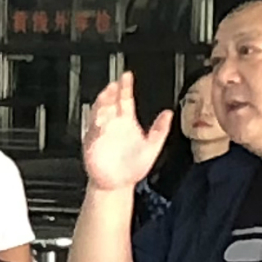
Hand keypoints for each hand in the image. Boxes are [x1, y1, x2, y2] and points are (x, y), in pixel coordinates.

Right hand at [80, 73, 172, 195]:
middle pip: (110, 102)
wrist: (118, 185)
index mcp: (126, 121)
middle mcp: (112, 124)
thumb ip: (160, 130)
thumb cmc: (133, 167)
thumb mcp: (153, 147)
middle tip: (115, 83)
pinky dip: (95, 125)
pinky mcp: (92, 144)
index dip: (125, 87)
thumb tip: (169, 113)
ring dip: (101, 104)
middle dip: (111, 92)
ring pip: (98, 113)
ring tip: (106, 95)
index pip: (125, 99)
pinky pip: (92, 132)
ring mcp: (101, 133)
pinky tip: (99, 119)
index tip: (127, 76)